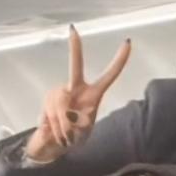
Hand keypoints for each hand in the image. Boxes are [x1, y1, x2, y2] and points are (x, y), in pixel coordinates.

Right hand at [24, 26, 130, 161]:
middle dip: (74, 48)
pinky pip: (52, 112)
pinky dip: (56, 127)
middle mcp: (76, 87)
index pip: (109, 75)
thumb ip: (79, 124)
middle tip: (72, 30)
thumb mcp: (83, 134)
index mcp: (94, 95)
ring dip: (64, 126)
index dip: (119, 60)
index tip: (128, 41)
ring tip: (66, 136)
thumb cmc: (74, 137)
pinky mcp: (48, 99)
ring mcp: (60, 91)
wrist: (54, 144)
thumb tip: (68, 114)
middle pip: (75, 65)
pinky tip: (54, 131)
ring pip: (61, 103)